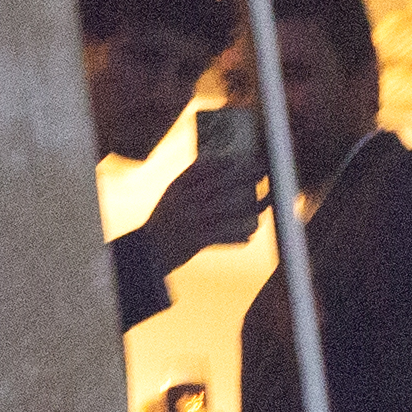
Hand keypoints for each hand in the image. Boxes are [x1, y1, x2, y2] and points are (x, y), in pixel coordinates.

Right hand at [140, 132, 267, 269]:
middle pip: (218, 184)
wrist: (146, 254)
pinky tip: (251, 234)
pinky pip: (221, 235)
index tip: (238, 157)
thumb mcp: (171, 198)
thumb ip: (191, 182)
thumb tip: (221, 163)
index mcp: (176, 189)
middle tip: (262, 171)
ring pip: (225, 209)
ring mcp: (189, 221)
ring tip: (265, 203)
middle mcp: (182, 202)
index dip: (221, 161)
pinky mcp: (194, 241)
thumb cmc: (164, 223)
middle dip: (243, 176)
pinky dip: (237, 235)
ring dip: (248, 206)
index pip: (199, 168)